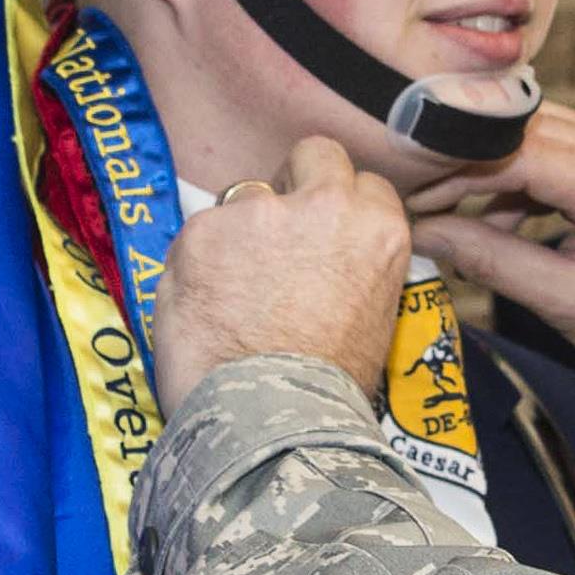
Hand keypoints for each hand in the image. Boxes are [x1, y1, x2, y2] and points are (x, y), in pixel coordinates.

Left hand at [153, 134, 412, 399]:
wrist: (271, 421)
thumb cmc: (325, 392)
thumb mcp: (373, 319)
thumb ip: (355, 266)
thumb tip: (328, 259)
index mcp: (379, 230)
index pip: (362, 184)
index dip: (337, 207)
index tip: (322, 234)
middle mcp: (326, 206)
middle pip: (314, 153)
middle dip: (296, 181)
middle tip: (277, 233)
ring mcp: (261, 213)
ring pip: (246, 198)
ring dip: (239, 233)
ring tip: (232, 295)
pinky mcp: (204, 230)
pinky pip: (197, 235)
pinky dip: (195, 265)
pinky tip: (204, 309)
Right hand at [405, 104, 574, 411]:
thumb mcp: (567, 304)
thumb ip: (493, 262)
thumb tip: (426, 233)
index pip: (519, 150)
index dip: (458, 167)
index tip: (416, 192)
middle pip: (524, 129)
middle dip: (467, 162)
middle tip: (423, 200)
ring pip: (538, 134)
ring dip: (493, 170)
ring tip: (458, 221)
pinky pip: (560, 151)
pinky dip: (522, 179)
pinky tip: (501, 222)